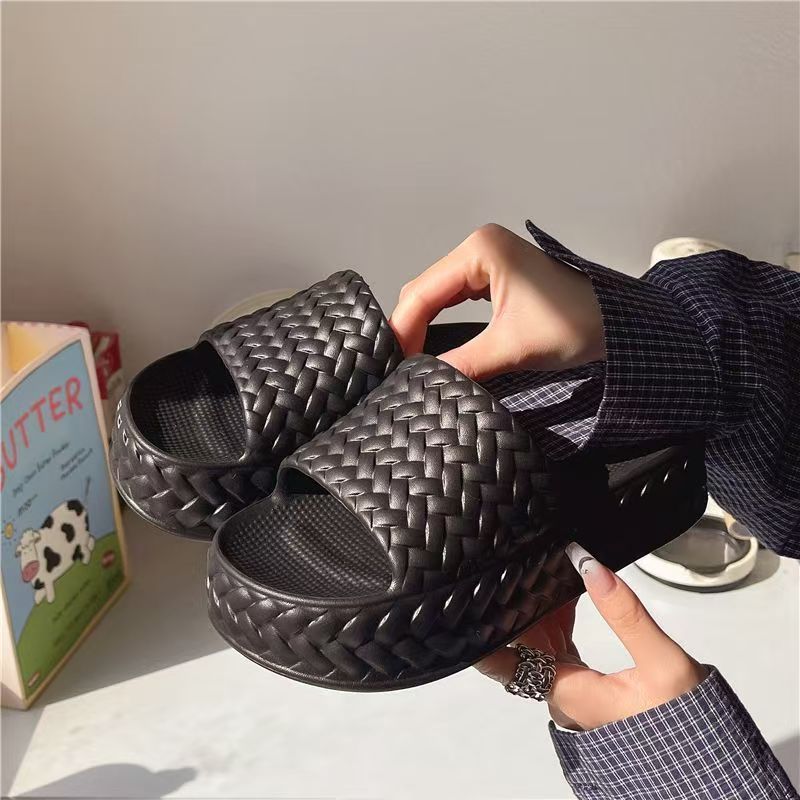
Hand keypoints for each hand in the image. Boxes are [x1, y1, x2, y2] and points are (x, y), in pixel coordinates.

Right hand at [389, 224, 605, 380]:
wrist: (621, 323)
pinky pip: (454, 297)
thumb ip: (463, 364)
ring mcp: (488, 259)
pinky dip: (441, 320)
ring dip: (424, 325)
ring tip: (415, 359)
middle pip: (424, 290)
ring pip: (436, 294)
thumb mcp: (512, 348)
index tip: (396, 366)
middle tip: (403, 368)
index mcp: (480, 250)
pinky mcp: (496, 275)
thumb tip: (423, 382)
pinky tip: (435, 344)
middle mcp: (479, 246)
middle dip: (410, 328)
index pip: (422, 292)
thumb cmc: (577, 322)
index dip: (403, 331)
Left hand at [476, 544, 708, 730]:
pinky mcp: (588, 687)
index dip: (479, 636)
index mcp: (566, 691)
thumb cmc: (683, 725)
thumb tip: (589, 565)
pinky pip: (561, 650)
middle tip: (518, 562)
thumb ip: (625, 613)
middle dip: (517, 605)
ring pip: (540, 644)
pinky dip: (561, 622)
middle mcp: (561, 694)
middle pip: (521, 644)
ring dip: (541, 610)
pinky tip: (570, 594)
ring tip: (545, 568)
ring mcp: (574, 691)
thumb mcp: (661, 663)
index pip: (504, 663)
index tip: (463, 603)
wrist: (707, 767)